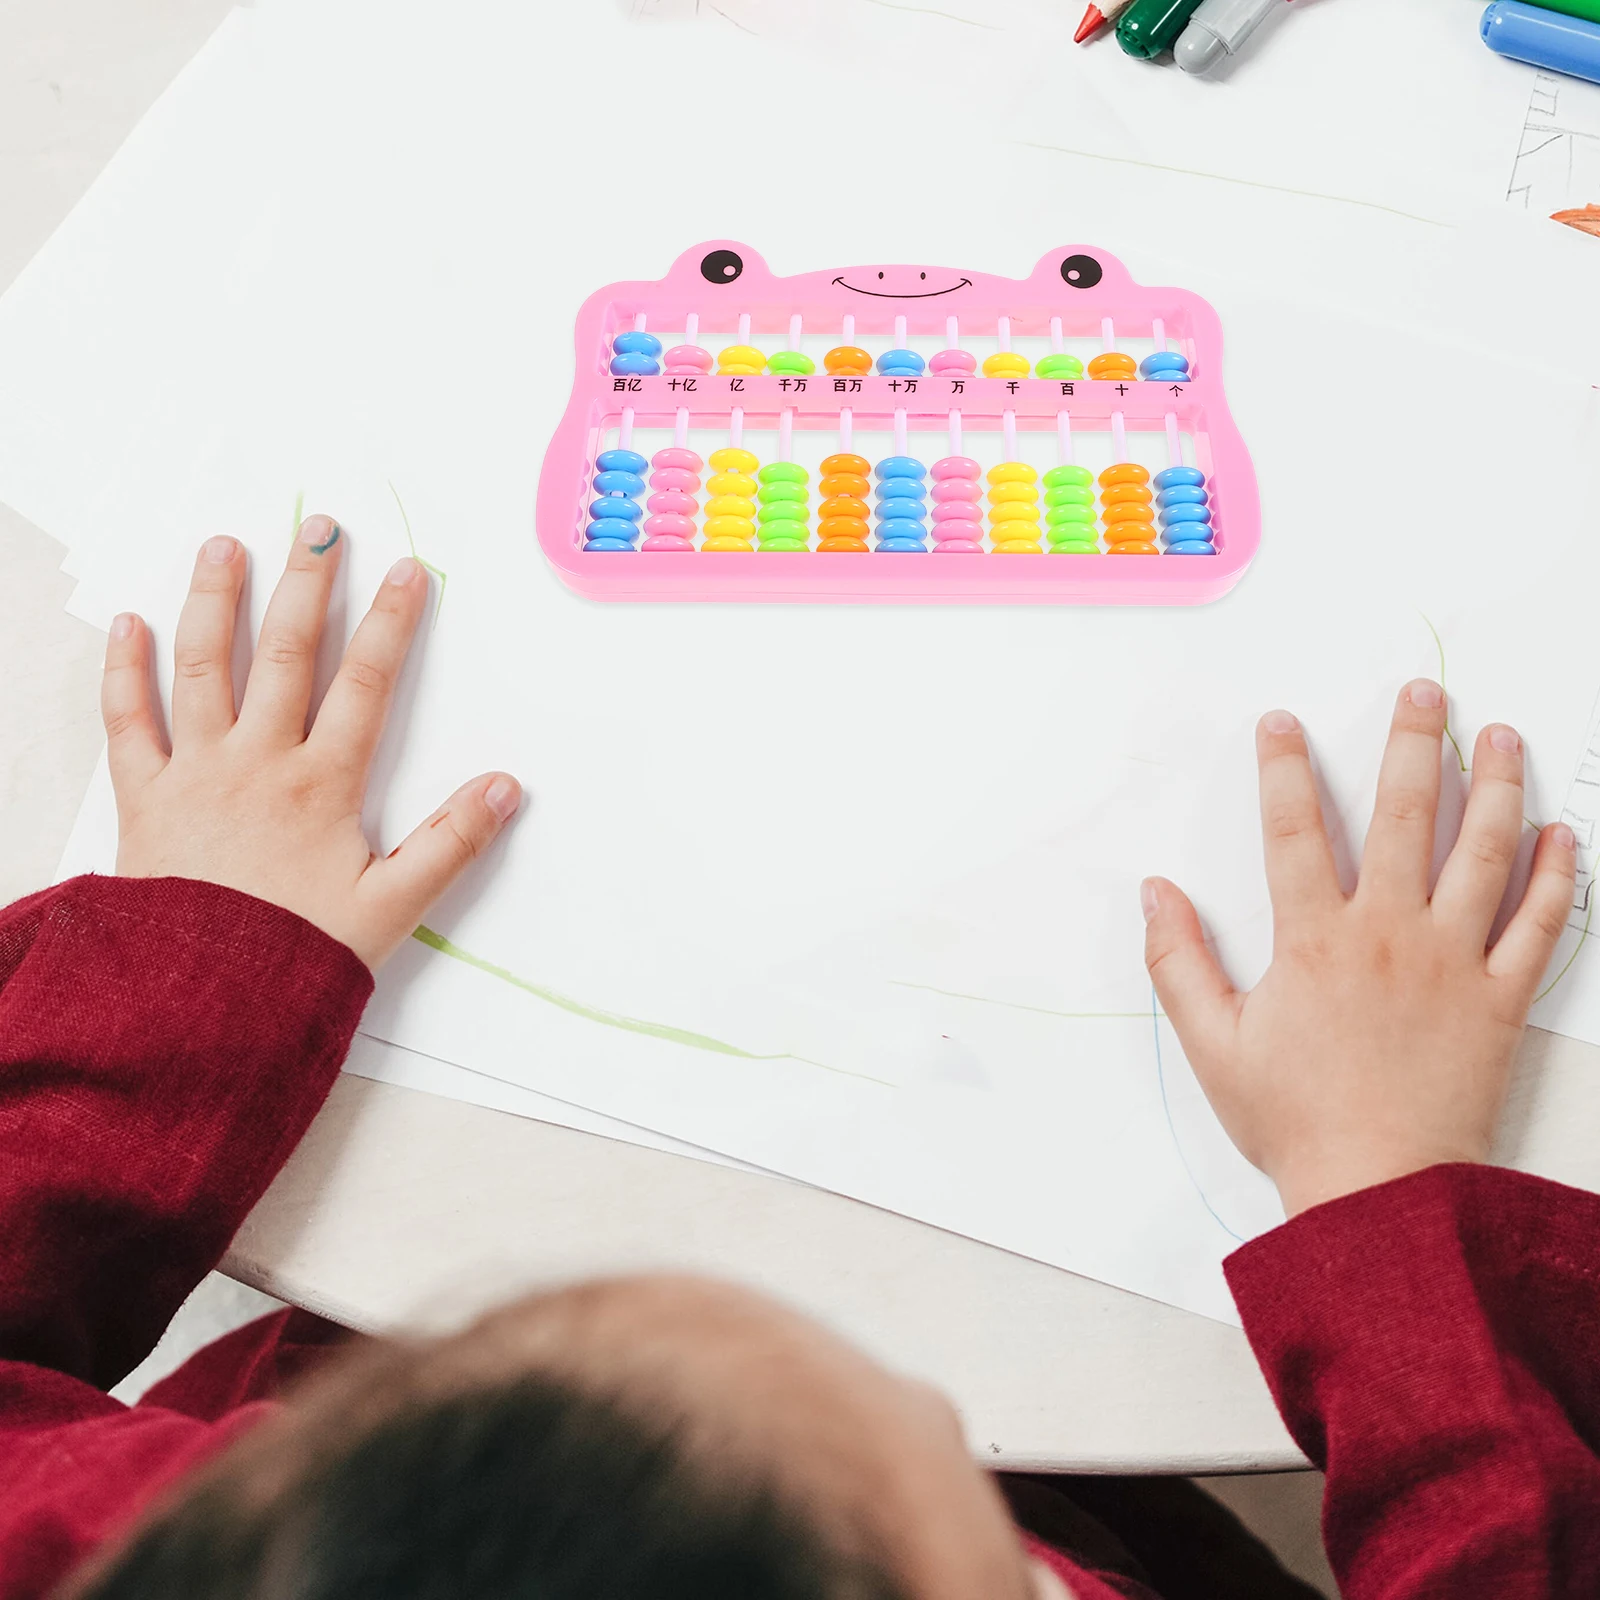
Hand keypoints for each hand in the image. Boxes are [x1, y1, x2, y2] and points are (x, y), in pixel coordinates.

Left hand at [101, 519, 519, 969]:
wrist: (196, 1005)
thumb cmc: (296, 956)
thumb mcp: (391, 907)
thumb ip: (451, 843)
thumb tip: (506, 787)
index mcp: (321, 785)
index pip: (367, 685)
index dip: (392, 624)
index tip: (407, 571)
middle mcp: (258, 763)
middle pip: (287, 655)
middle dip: (308, 586)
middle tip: (319, 528)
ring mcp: (195, 773)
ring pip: (204, 669)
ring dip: (216, 602)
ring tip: (226, 546)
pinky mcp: (143, 798)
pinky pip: (127, 722)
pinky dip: (124, 670)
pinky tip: (129, 624)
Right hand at [1142, 679, 1576, 1217]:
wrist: (1380, 1193)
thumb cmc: (1294, 1121)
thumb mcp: (1212, 1044)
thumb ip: (1177, 961)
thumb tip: (1155, 894)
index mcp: (1314, 940)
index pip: (1293, 830)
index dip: (1284, 768)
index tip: (1283, 723)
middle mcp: (1388, 934)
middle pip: (1404, 816)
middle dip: (1414, 744)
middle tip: (1426, 694)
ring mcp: (1453, 962)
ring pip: (1483, 854)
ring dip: (1496, 787)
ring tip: (1505, 736)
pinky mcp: (1501, 1000)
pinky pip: (1539, 926)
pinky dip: (1556, 877)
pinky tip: (1563, 834)